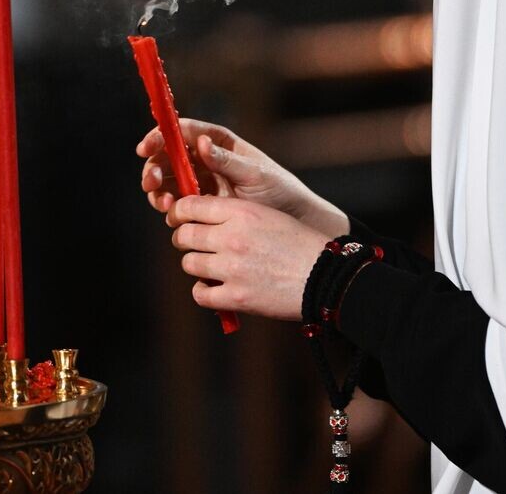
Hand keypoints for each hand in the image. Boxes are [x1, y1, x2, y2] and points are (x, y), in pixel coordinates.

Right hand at [136, 118, 348, 238]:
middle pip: (168, 156)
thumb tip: (200, 142)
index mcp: (218, 142)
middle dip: (154, 167)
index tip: (147, 147)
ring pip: (167, 180)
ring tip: (164, 203)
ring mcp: (201, 182)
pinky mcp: (201, 204)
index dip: (160, 135)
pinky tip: (172, 214)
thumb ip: (227, 160)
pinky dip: (168, 207)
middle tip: (153, 182)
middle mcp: (205, 159)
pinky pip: (176, 201)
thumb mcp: (255, 173)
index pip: (182, 130)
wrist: (291, 221)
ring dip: (158, 189)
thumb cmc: (279, 190)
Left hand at [167, 196, 325, 320]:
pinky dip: (203, 291)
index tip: (180, 219)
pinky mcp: (236, 297)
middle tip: (191, 245)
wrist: (326, 276)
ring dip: (196, 265)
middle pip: (184, 235)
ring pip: (189, 264)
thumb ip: (234, 213)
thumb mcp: (267, 214)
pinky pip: (200, 294)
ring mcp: (232, 269)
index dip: (179, 213)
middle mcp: (232, 238)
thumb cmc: (299, 243)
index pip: (190, 206)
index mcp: (241, 212)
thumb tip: (200, 218)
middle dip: (184, 239)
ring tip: (208, 267)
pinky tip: (213, 288)